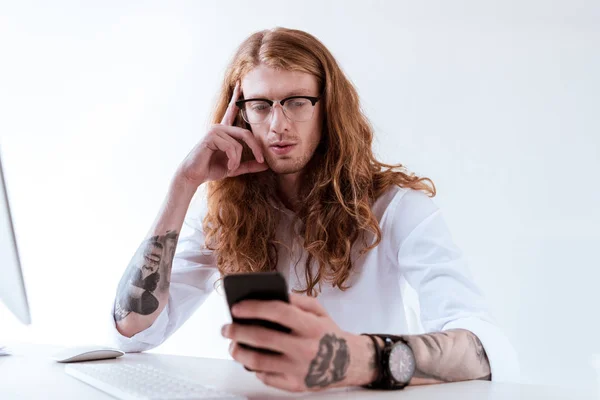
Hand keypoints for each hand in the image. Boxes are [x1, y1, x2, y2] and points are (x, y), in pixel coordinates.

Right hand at [176, 81, 268, 186]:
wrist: (194, 175)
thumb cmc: (211, 169)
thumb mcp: (234, 167)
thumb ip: (249, 164)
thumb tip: (266, 164)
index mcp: (224, 131)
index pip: (232, 111)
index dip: (236, 97)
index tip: (240, 84)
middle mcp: (220, 127)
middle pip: (246, 133)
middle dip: (256, 148)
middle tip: (261, 160)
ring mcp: (215, 130)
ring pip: (239, 144)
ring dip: (238, 160)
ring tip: (231, 168)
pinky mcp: (211, 136)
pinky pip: (232, 147)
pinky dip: (233, 160)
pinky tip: (227, 167)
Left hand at [221, 294, 376, 391]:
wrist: (349, 362)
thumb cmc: (328, 333)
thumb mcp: (318, 311)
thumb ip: (296, 300)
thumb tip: (269, 295)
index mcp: (312, 326)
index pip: (279, 312)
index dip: (254, 307)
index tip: (237, 307)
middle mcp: (306, 348)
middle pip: (263, 338)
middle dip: (238, 331)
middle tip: (227, 327)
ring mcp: (299, 369)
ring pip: (258, 361)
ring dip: (239, 351)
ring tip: (233, 345)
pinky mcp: (295, 385)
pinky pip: (265, 377)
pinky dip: (254, 367)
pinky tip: (250, 359)